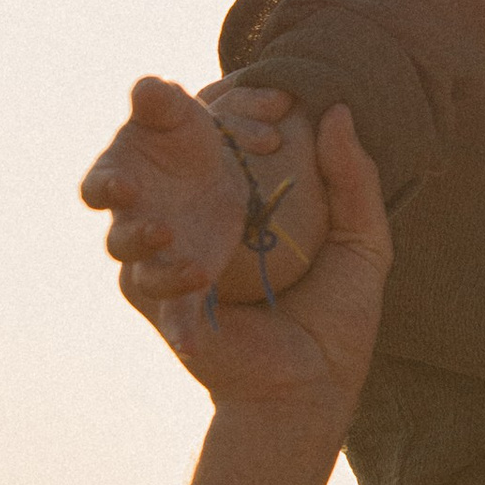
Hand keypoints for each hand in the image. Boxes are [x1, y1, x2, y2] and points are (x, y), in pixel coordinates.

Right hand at [88, 81, 389, 430]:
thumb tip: (339, 110)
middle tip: (160, 101)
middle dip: (143, 127)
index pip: (211, 131)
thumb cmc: (336, 319)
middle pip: (150, 157)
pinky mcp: (156, 301)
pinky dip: (160, 268)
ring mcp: (167, 258)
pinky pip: (140, 275)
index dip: (230, 103)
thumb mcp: (362, 243)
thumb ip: (354, 179)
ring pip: (124, 214)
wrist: (314, 388)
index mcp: (237, 197)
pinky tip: (192, 265)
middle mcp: (193, 218)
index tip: (273, 96)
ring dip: (122, 192)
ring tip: (143, 193)